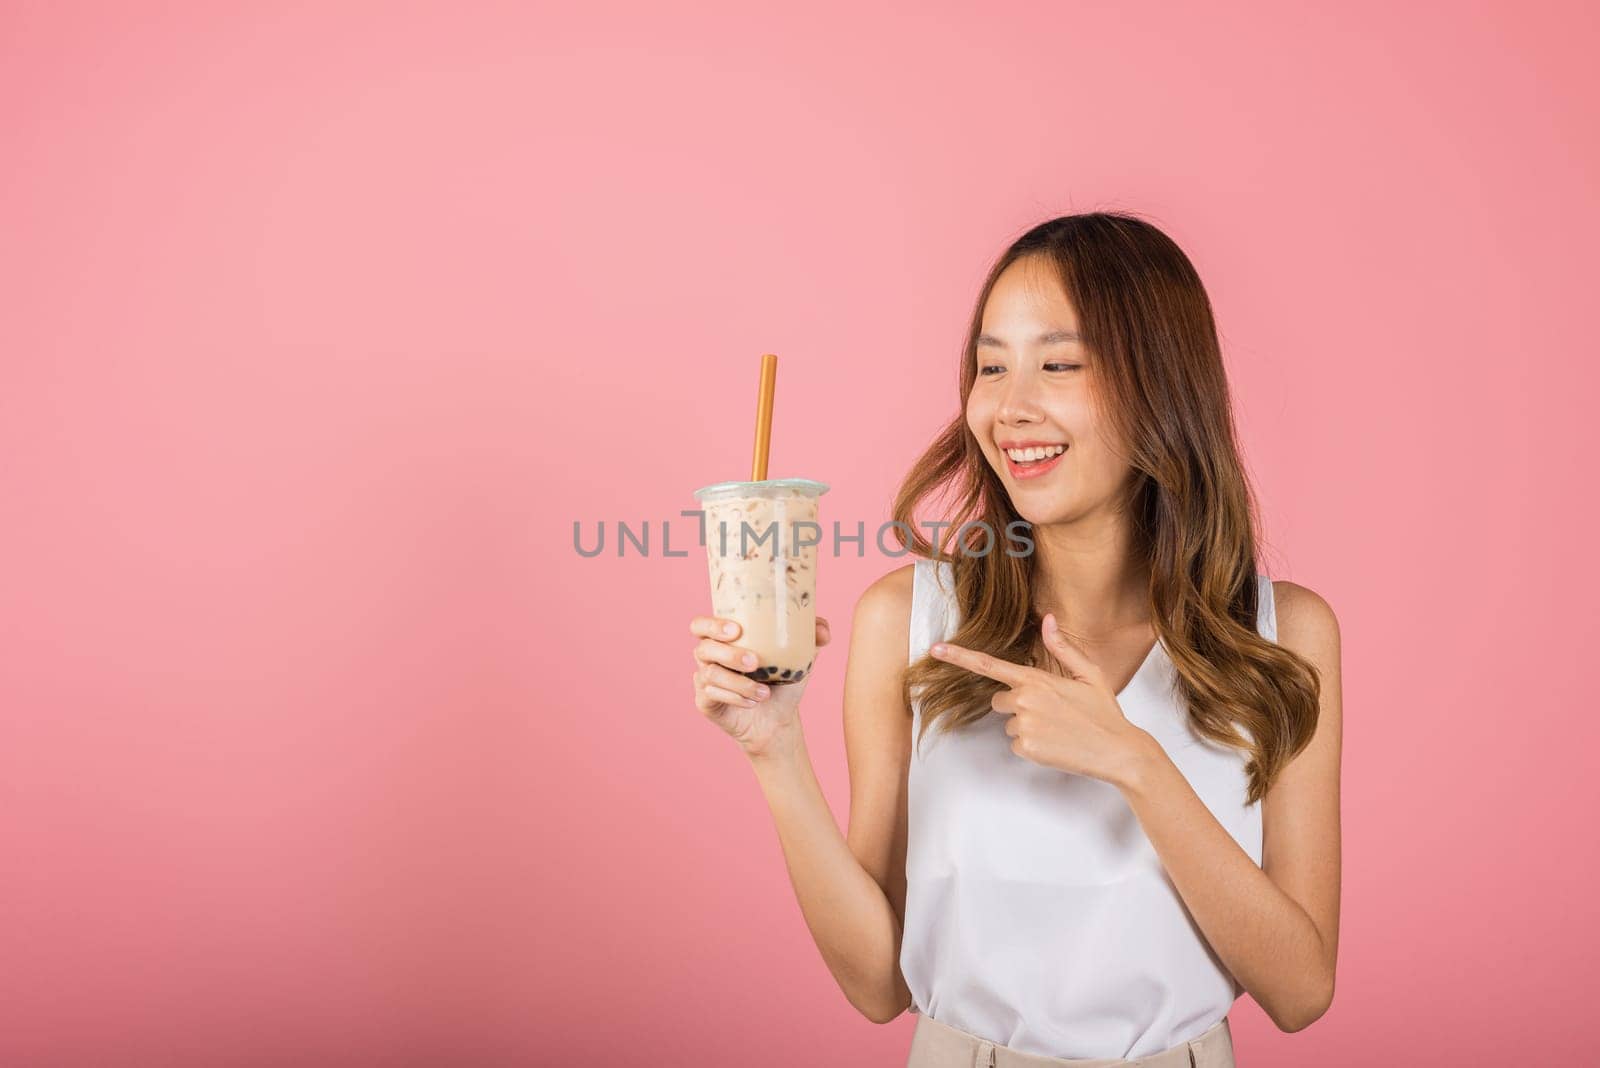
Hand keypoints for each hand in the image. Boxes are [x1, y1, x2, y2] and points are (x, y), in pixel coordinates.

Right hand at [688, 614, 831, 759]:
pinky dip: (735, 698)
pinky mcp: (705, 702)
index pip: (702, 625)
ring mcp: (704, 680)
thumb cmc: (782, 681)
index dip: (712, 624)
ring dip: (739, 682)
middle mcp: (709, 657)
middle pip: (703, 647)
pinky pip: (712, 695)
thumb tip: (824, 629)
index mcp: (724, 639)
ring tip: (763, 692)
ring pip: (711, 674)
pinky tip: (753, 702)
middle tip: (755, 662)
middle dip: (728, 653)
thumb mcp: (800, 658)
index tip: (737, 630)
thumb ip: (812, 638)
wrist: (777, 720)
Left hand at [928, 613, 1149, 784]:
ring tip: (1059, 729)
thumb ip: (1062, 648)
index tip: (936, 649)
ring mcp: (1024, 725)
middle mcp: (1025, 700)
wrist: (1119, 751)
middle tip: (1051, 712)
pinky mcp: (1026, 748)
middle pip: (1000, 700)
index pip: (989, 665)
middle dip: (1018, 705)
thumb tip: (1047, 620)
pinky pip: (1017, 744)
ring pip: (1010, 724)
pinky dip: (1033, 746)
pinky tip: (1056, 744)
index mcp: (1036, 679)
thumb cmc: (1104, 712)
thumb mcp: (1088, 674)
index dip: (959, 656)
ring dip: (1028, 726)